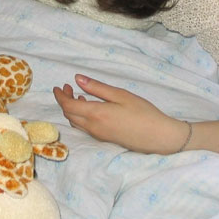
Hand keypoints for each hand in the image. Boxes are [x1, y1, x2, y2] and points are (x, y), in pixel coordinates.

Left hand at [53, 74, 188, 153]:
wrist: (159, 137)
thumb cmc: (143, 112)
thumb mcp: (120, 95)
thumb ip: (97, 87)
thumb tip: (77, 78)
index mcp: (96, 114)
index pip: (68, 105)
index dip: (60, 96)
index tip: (58, 87)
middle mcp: (93, 127)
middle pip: (69, 115)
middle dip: (64, 101)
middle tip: (68, 88)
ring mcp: (99, 136)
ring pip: (76, 123)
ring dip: (72, 110)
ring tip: (78, 96)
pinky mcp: (105, 140)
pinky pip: (85, 128)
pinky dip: (81, 117)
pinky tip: (90, 108)